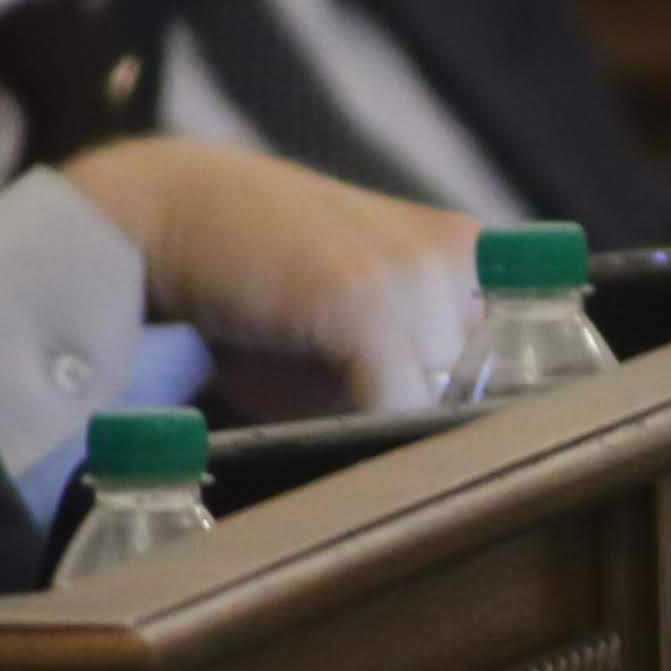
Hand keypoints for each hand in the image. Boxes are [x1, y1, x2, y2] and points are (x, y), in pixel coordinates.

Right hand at [55, 141, 477, 414]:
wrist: (158, 221)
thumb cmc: (253, 294)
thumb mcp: (352, 327)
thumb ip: (417, 370)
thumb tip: (459, 449)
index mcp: (466, 248)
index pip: (511, 362)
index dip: (471, 408)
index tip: (437, 430)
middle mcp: (456, 251)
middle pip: (481, 387)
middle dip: (430, 415)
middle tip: (357, 408)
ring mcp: (416, 272)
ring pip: (442, 402)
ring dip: (392, 422)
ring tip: (325, 394)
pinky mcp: (368, 299)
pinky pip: (400, 407)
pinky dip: (366, 429)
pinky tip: (317, 411)